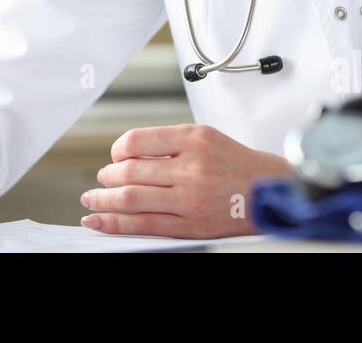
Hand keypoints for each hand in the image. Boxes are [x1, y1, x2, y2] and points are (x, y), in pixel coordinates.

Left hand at [81, 124, 290, 237]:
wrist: (269, 191)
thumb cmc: (236, 164)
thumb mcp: (206, 137)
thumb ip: (170, 143)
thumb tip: (128, 154)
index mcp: (193, 138)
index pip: (137, 141)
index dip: (117, 150)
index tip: (115, 156)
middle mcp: (190, 167)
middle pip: (130, 171)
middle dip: (107, 176)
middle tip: (100, 179)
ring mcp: (189, 198)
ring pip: (132, 198)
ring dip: (103, 200)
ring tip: (92, 200)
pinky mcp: (190, 224)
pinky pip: (144, 224)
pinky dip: (115, 223)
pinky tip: (99, 221)